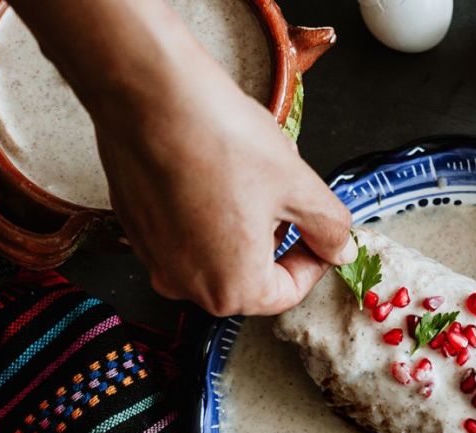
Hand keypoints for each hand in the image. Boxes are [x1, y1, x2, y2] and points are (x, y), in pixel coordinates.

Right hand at [91, 63, 353, 315]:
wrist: (151, 96)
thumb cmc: (219, 140)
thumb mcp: (297, 185)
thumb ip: (328, 227)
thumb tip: (339, 248)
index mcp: (232, 289)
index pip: (287, 293)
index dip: (312, 262)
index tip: (320, 236)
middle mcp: (187, 285)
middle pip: (249, 277)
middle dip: (275, 240)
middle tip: (285, 195)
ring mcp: (155, 257)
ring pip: (216, 253)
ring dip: (242, 224)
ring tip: (251, 174)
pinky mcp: (136, 227)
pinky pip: (183, 232)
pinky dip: (205, 211)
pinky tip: (215, 170)